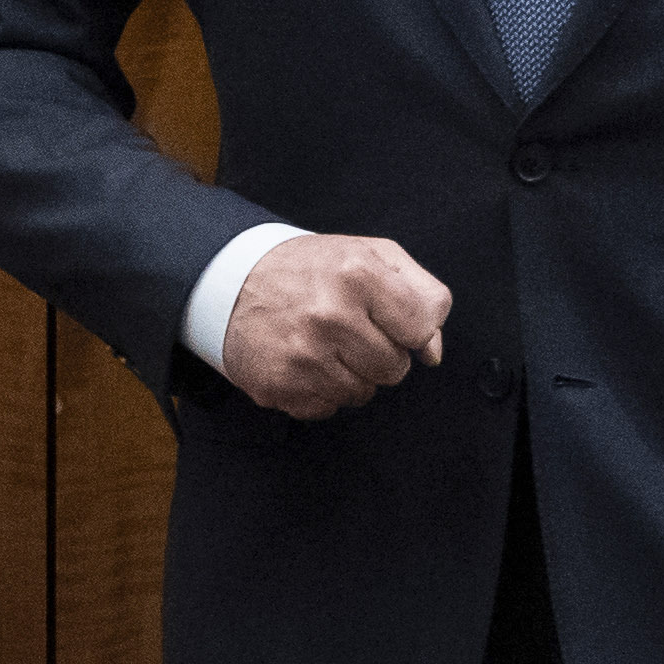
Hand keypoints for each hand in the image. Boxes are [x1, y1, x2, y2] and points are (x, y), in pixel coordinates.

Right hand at [218, 233, 450, 418]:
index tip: (387, 317)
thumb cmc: (309, 269)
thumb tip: (432, 352)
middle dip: (379, 353)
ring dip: (350, 374)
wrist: (230, 282)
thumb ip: (421, 293)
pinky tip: (302, 362)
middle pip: (394, 369)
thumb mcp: (370, 255)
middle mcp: (329, 315)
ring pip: (363, 393)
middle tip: (349, 329)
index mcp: (357, 274)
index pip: (422, 328)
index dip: (410, 327)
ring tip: (324, 344)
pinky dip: (320, 390)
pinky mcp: (280, 386)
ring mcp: (303, 356)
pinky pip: (328, 408)